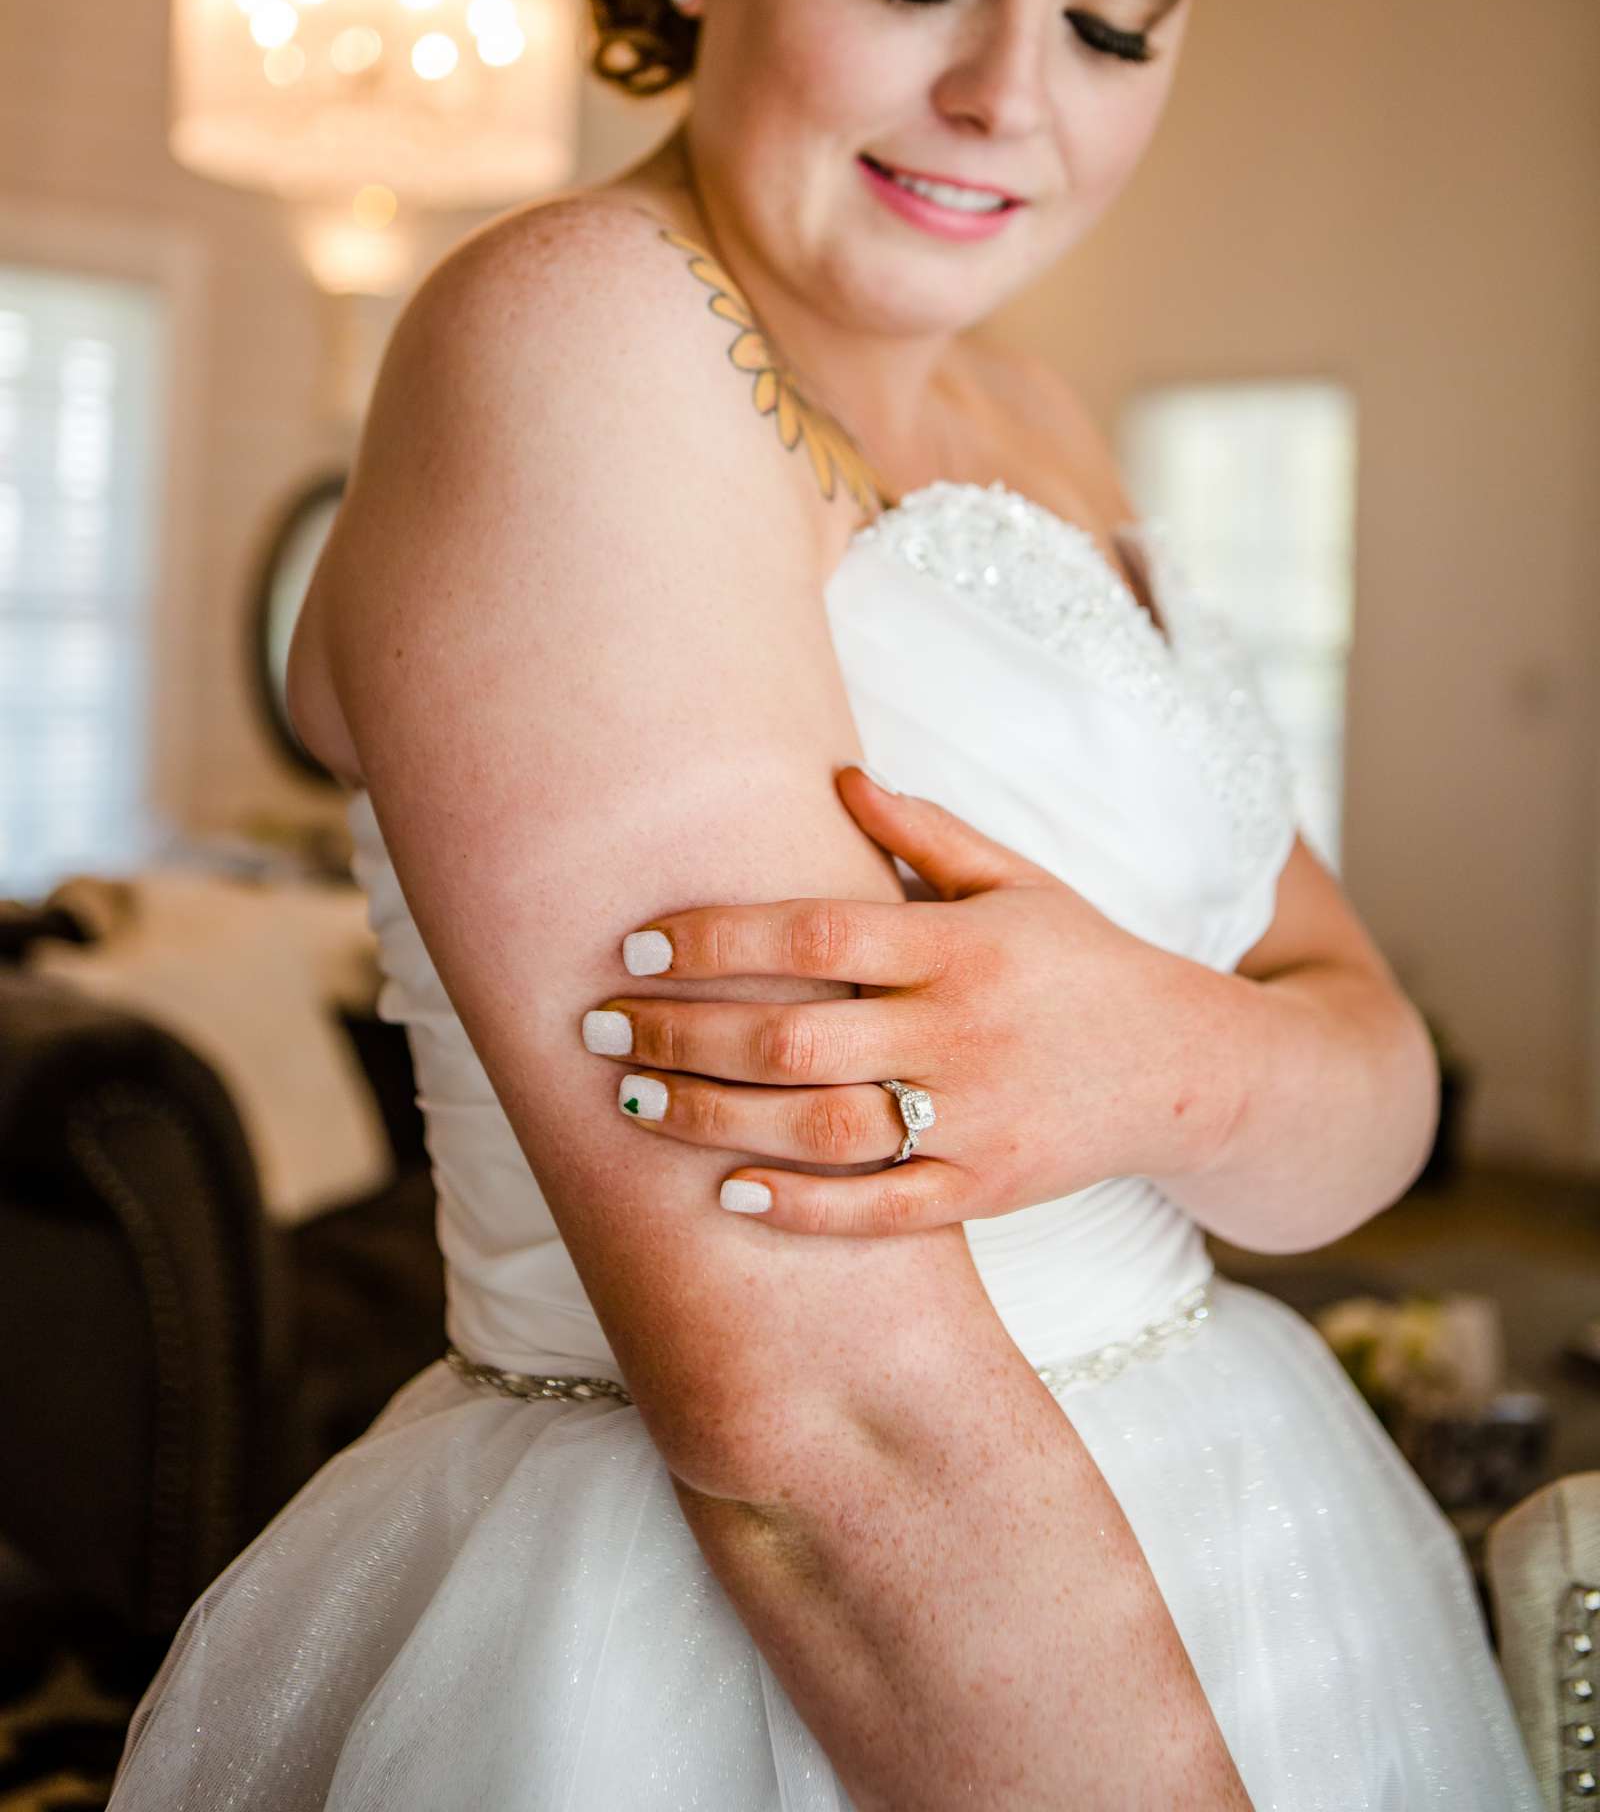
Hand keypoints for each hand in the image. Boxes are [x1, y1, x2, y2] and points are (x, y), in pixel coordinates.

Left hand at [585, 766, 1233, 1233]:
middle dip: (682, 1034)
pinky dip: (799, 1208)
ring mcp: (975, 1118)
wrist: (1190, 1068)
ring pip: (821, 1130)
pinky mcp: (987, 1192)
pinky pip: (879, 1210)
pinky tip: (722, 1194)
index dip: (717, 938)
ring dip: (712, 1119)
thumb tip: (834, 776)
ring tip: (629, 1103)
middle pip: (796, 1037)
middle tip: (597, 1028)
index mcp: (961, 943)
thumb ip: (925, 832)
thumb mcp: (1017, 878)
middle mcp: (963, 1030)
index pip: (816, 933)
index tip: (633, 944)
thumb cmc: (1081, 959)